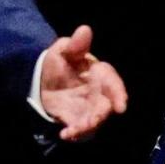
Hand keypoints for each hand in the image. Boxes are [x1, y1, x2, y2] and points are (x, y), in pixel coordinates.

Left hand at [39, 25, 128, 140]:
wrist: (43, 81)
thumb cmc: (60, 63)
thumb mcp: (63, 51)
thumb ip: (76, 45)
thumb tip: (85, 29)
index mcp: (100, 74)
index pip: (113, 83)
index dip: (119, 94)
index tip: (121, 106)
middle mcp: (99, 93)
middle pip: (106, 106)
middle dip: (101, 115)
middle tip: (92, 122)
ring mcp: (89, 108)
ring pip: (95, 120)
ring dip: (86, 127)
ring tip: (72, 130)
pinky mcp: (78, 120)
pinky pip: (80, 129)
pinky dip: (75, 133)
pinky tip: (64, 134)